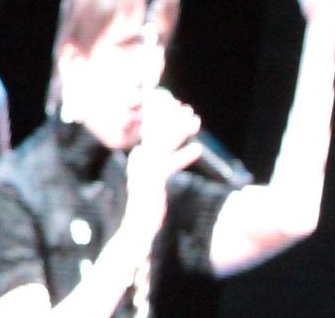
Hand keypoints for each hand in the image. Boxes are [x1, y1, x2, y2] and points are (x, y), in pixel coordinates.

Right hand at [122, 90, 201, 250]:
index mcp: (140, 158)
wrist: (137, 227)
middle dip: (173, 119)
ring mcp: (145, 169)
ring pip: (164, 144)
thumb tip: (157, 153)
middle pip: (157, 133)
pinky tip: (197, 149)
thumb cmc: (146, 206)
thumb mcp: (151, 181)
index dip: (164, 118)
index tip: (177, 107)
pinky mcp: (153, 181)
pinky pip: (170, 164)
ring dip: (180, 130)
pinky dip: (184, 156)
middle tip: (187, 108)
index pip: (152, 132)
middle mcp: (140, 160)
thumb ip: (156, 166)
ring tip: (195, 121)